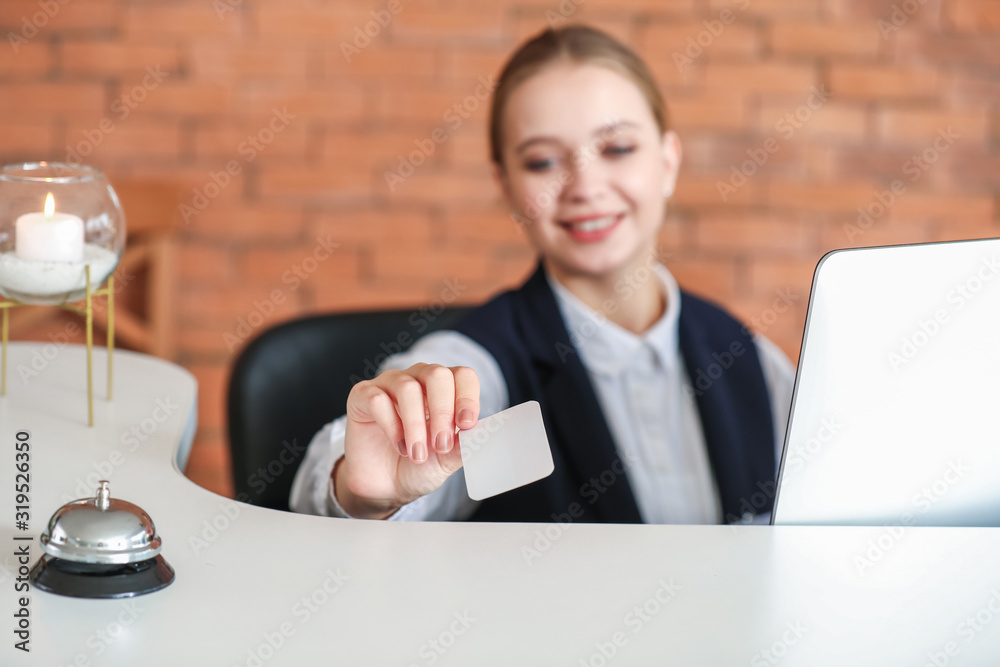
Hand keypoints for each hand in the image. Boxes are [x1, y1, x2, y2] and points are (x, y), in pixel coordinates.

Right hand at [335, 363, 479, 518]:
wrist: (386, 486)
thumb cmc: (419, 466)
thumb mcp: (447, 460)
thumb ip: (463, 445)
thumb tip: (479, 433)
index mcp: (445, 389)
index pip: (462, 376)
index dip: (468, 397)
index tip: (467, 425)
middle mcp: (418, 379)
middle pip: (436, 374)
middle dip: (442, 412)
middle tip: (441, 445)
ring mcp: (389, 384)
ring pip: (407, 388)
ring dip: (416, 425)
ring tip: (417, 454)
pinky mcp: (363, 396)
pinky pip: (377, 399)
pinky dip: (391, 426)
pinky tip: (398, 446)